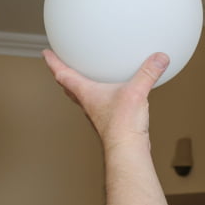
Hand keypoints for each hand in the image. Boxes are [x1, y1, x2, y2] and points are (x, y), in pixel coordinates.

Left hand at [43, 49, 168, 149]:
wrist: (127, 150)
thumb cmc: (122, 126)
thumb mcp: (136, 92)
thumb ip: (148, 73)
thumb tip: (159, 58)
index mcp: (87, 93)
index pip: (63, 74)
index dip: (53, 62)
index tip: (46, 53)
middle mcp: (89, 103)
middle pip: (69, 88)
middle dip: (63, 75)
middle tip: (59, 65)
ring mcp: (98, 113)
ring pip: (83, 97)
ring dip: (79, 87)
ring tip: (84, 77)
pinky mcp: (109, 120)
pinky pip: (100, 104)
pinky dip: (101, 96)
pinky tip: (114, 93)